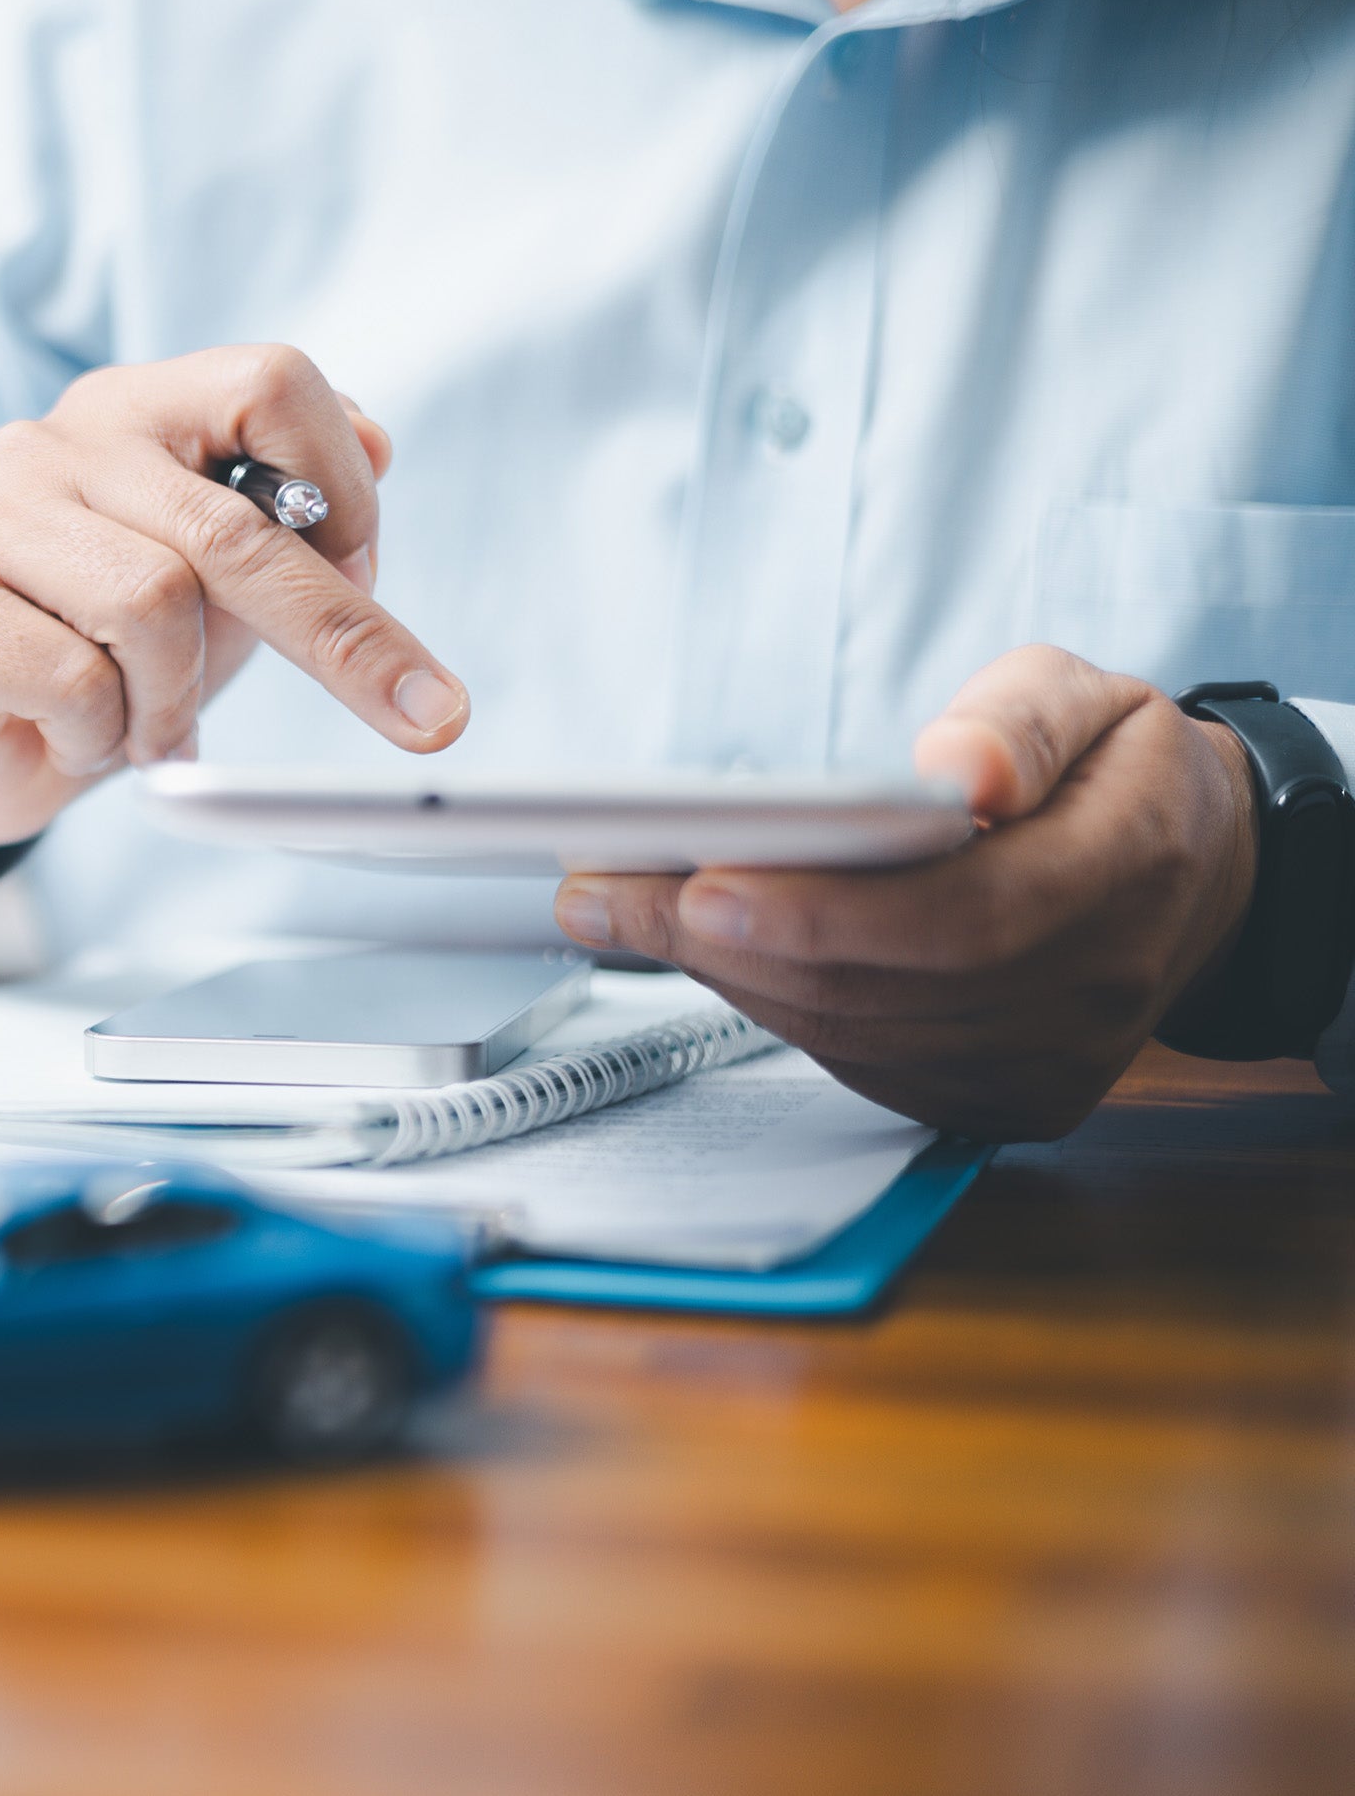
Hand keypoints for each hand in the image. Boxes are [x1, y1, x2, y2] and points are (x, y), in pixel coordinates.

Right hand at [0, 345, 468, 905]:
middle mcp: (56, 442)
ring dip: (175, 702)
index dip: (342, 482)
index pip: (270, 383)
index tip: (367, 572)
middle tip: (427, 717)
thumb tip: (376, 447)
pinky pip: (75, 681)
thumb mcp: (222, 590)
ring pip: (154, 609)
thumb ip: (293, 522)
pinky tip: (73, 738)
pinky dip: (101, 736)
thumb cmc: (104, 654)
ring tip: (149, 730)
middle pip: (230, 526)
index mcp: (139, 410)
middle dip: (338, 633)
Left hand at [552, 646, 1258, 1139]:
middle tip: (602, 890)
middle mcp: (1089, 993)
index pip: (956, 922)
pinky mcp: (1000, 1099)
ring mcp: (1043, 1064)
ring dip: (724, 975)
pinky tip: (701, 950)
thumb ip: (1022, 721)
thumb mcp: (1092, 696)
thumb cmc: (1118, 772)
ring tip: (619, 909)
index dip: (820, 914)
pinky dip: (770, 1004)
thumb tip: (960, 770)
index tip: (701, 884)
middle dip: (722, 941)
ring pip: (853, 1035)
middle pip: (879, 989)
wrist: (1194, 875)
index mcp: (1124, 875)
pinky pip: (860, 1063)